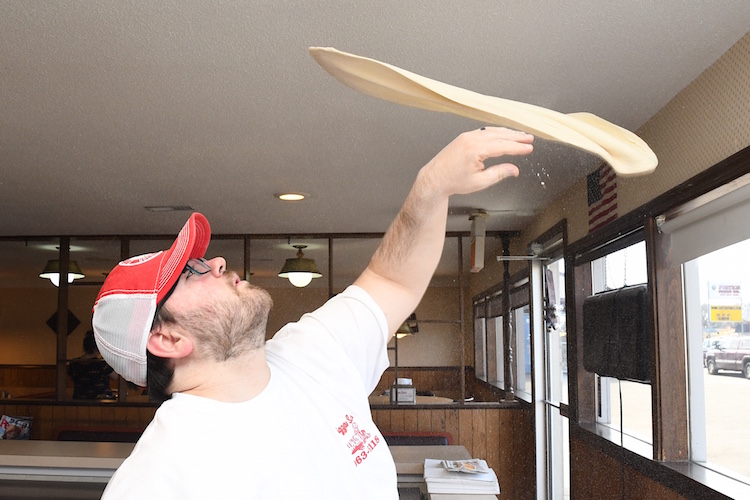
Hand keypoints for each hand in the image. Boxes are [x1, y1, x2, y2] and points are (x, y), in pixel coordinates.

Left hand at [419, 127, 533, 197]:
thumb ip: (499, 174)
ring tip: (520, 136)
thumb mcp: (479, 181)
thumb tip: (514, 170)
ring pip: (492, 131)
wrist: (434, 178)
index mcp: (475, 149)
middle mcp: (471, 139)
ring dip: (507, 133)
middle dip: (516, 137)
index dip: (518, 147)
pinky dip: (496, 132)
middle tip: (529, 139)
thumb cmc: (453, 181)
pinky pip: (484, 131)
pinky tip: (503, 134)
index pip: (503, 146)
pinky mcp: (464, 137)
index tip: (529, 148)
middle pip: (499, 135)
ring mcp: (467, 136)